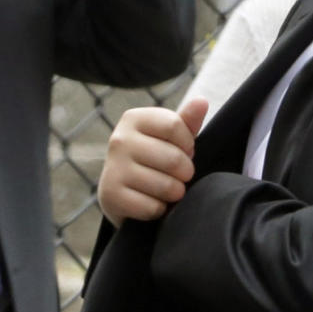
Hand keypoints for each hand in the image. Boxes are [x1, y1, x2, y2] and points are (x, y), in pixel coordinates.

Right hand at [98, 98, 208, 226]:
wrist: (124, 192)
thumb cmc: (156, 158)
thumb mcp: (173, 137)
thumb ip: (188, 121)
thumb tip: (202, 101)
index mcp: (134, 118)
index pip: (175, 125)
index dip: (188, 144)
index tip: (184, 150)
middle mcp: (118, 140)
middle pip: (173, 158)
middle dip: (186, 172)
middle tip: (179, 174)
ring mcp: (112, 169)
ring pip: (166, 185)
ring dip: (175, 192)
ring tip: (168, 189)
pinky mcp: (110, 197)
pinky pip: (153, 207)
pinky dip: (160, 209)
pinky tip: (151, 202)